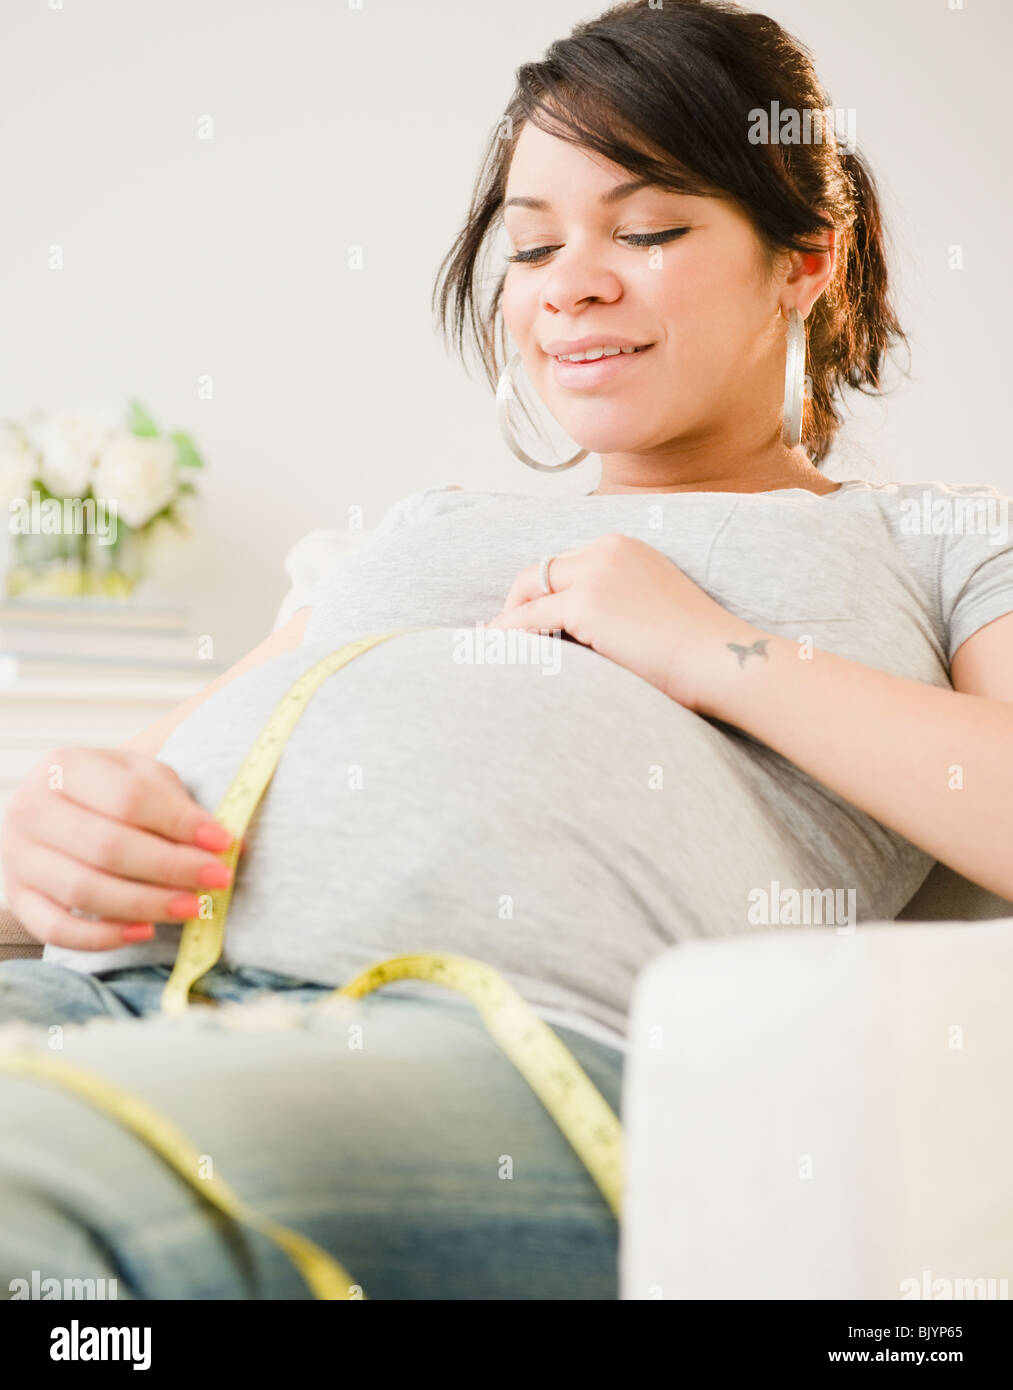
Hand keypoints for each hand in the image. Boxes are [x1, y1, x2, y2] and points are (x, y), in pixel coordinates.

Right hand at [0, 747, 242, 950]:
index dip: (180, 823)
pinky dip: (104, 936)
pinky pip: (57, 930)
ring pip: (83, 890)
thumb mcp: (146, 780)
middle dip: (170, 867)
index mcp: (65, 766)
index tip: (223, 842)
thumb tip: (228, 847)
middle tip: (217, 878)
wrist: (69, 808)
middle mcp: (31, 809)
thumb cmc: (115, 794)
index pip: (128, 797)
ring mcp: (17, 856)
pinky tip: (146, 931)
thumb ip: (181, 809)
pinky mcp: (17, 898)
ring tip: (192, 906)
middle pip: (107, 846)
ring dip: (146, 904)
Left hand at [485, 531, 760, 710]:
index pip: (565, 562)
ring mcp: (595, 574)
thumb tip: (577, 630)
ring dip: (508, 618)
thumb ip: (615, 604)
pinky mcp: (586, 603)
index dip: (540, 591)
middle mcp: (607, 550)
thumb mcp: (653, 607)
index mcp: (624, 547)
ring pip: (530, 590)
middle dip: (518, 601)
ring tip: (494, 646)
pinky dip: (509, 634)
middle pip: (540, 570)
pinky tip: (498, 652)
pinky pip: (529, 619)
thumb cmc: (694, 648)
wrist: (720, 658)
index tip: (528, 618)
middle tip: (504, 634)